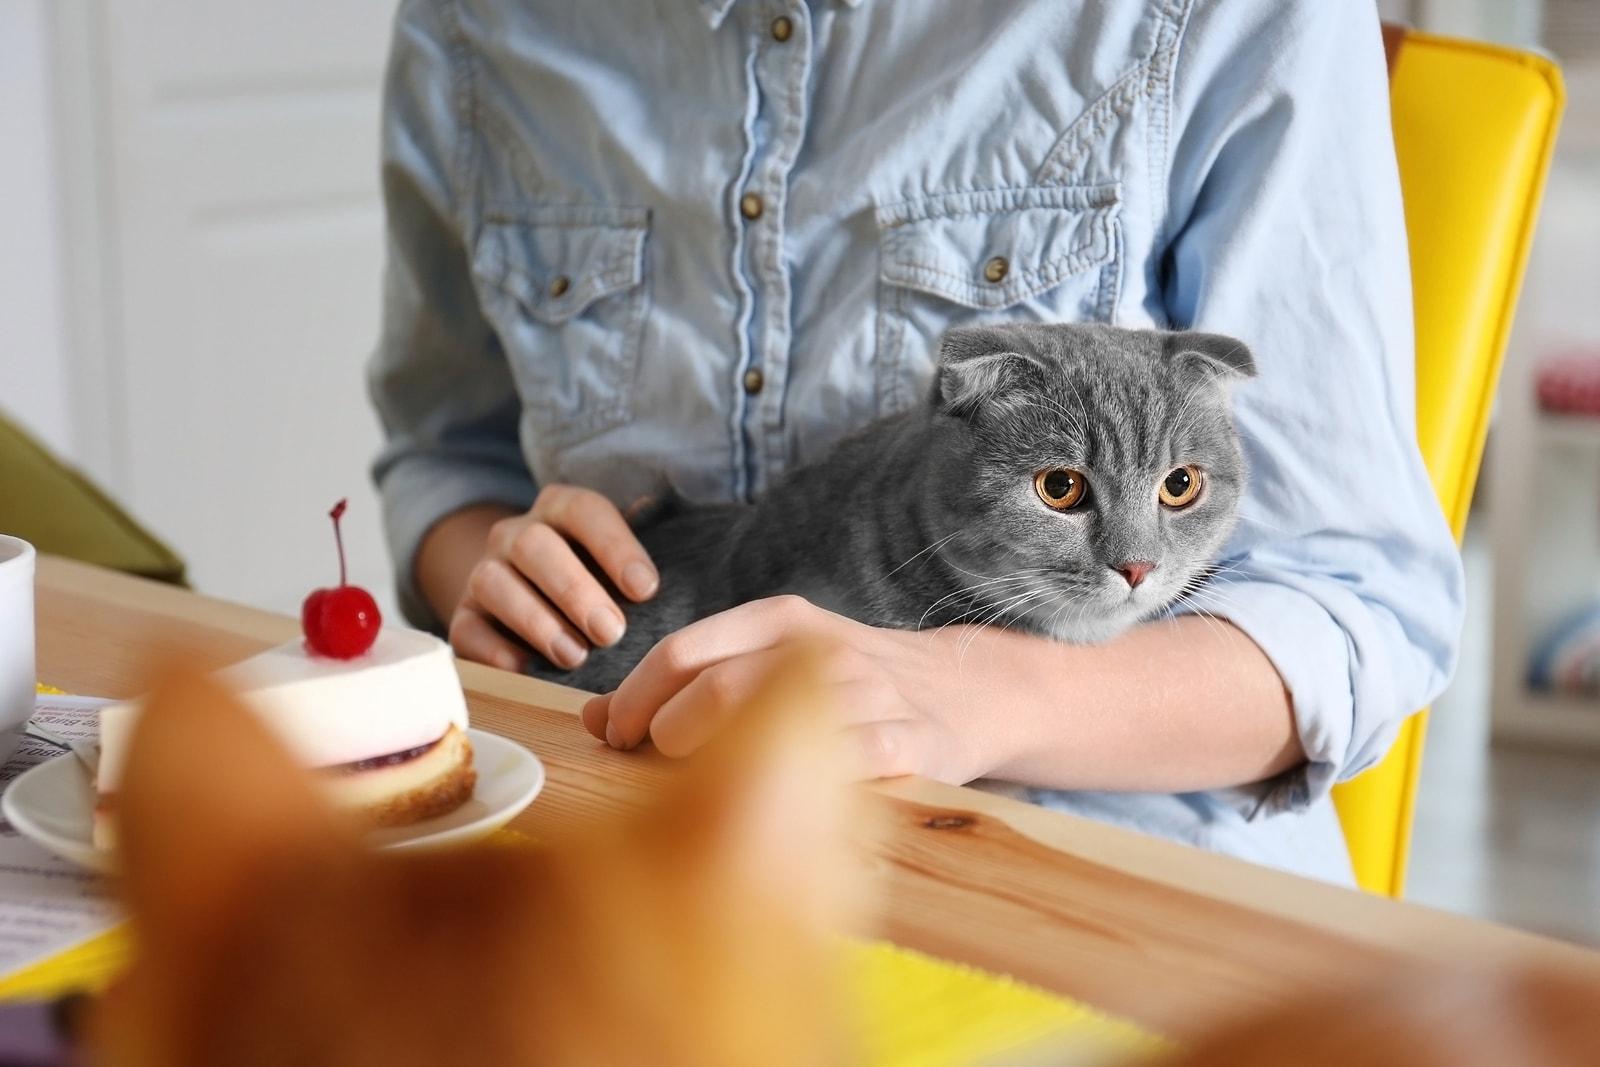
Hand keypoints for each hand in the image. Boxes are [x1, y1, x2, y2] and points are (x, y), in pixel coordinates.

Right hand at [448, 486, 659, 671]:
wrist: (530, 596)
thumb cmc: (596, 577)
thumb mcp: (619, 555)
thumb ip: (640, 541)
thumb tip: (655, 508)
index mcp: (560, 508)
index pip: (584, 510)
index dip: (615, 547)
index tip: (647, 589)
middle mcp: (516, 534)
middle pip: (535, 546)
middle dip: (575, 590)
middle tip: (611, 632)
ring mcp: (484, 574)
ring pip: (494, 583)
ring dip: (536, 622)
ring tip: (575, 656)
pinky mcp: (464, 617)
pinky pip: (466, 629)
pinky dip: (492, 650)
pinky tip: (525, 669)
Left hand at [579, 595, 1000, 783]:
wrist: (964, 691)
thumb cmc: (844, 684)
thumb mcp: (770, 662)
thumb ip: (686, 683)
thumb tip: (588, 718)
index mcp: (780, 620)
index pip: (681, 653)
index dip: (632, 701)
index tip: (612, 739)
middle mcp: (818, 648)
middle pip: (712, 691)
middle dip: (663, 738)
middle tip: (651, 769)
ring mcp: (864, 695)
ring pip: (766, 731)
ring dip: (717, 774)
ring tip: (701, 796)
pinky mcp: (906, 743)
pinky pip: (831, 771)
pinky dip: (793, 794)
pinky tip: (772, 810)